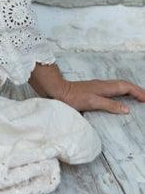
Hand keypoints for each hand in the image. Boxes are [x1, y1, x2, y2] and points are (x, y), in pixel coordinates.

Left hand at [30, 63, 144, 114]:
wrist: (56, 91)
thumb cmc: (72, 97)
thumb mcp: (92, 102)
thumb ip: (109, 105)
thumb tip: (126, 109)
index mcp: (104, 87)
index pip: (125, 87)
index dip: (137, 92)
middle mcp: (102, 85)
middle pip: (124, 85)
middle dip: (136, 90)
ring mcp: (97, 87)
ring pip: (118, 87)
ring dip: (129, 91)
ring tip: (138, 98)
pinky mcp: (93, 91)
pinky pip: (112, 90)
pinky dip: (121, 93)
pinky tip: (119, 99)